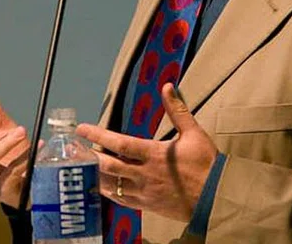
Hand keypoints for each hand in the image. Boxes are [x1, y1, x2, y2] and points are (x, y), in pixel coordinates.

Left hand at [75, 83, 216, 221]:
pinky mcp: (147, 205)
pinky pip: (121, 199)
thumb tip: (167, 86)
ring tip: (80, 166)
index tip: (81, 129)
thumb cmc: (207, 164)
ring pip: (111, 185)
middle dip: (89, 157)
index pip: (120, 144)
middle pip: (109, 166)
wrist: (217, 197)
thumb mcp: (194, 133)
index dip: (98, 136)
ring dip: (94, 175)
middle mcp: (145, 174)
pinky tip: (99, 185)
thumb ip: (177, 110)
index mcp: (155, 154)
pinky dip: (108, 191)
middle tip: (73, 149)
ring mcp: (145, 192)